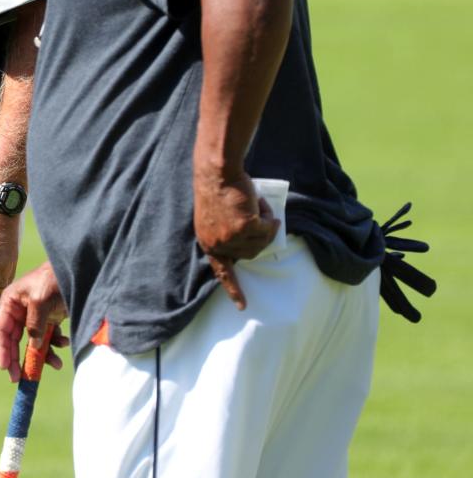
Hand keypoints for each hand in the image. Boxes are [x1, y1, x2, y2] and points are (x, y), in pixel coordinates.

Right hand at [0, 261, 68, 382]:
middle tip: (23, 378)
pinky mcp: (48, 317)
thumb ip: (34, 326)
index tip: (6, 368)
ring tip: (56, 364)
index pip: (1, 330)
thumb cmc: (53, 280)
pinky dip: (55, 343)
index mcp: (10, 302)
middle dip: (20, 359)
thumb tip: (34, 348)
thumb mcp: (40, 302)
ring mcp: (34, 315)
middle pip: (15, 339)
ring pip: (33, 342)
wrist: (75, 269)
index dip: (3, 350)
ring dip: (43, 354)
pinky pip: (48, 337)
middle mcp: (19, 310)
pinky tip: (64, 342)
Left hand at [194, 171, 278, 309]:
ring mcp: (232, 238)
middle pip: (250, 253)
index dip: (233, 288)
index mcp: (208, 241)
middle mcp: (218, 244)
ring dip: (265, 224)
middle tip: (260, 216)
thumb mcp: (216, 217)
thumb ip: (228, 232)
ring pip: (261, 242)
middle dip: (260, 238)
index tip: (242, 306)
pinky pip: (268, 228)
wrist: (216, 172)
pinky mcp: (246, 227)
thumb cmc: (216, 188)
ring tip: (257, 205)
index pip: (221, 271)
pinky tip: (261, 204)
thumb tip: (253, 238)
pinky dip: (269, 216)